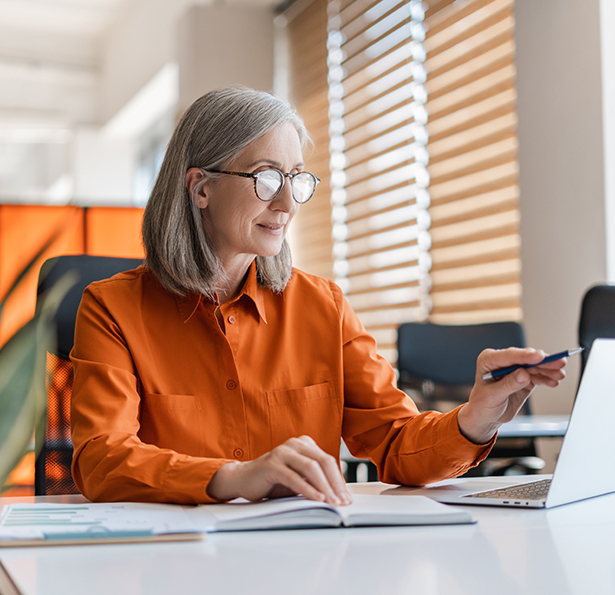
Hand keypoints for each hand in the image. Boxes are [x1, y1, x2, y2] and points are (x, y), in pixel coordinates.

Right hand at [206, 436, 352, 505]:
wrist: (243, 478)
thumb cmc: (272, 480)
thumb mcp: (298, 478)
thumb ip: (314, 480)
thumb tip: (338, 494)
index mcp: (304, 444)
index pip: (328, 461)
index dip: (339, 480)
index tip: (346, 497)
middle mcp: (294, 444)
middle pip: (323, 462)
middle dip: (335, 483)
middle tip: (342, 501)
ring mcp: (282, 452)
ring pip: (311, 468)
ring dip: (324, 487)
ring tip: (332, 502)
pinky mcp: (272, 464)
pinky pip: (294, 477)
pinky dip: (307, 489)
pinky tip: (316, 498)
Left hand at [457, 347, 566, 443]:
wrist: (486, 416)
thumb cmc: (482, 404)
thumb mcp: (492, 396)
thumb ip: (508, 384)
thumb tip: (524, 374)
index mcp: (488, 360)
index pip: (509, 356)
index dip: (525, 355)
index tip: (540, 356)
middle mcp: (502, 362)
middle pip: (525, 358)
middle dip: (543, 361)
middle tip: (559, 363)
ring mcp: (514, 369)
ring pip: (534, 366)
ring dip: (548, 370)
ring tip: (560, 375)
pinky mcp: (524, 378)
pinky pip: (537, 376)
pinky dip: (546, 378)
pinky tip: (554, 382)